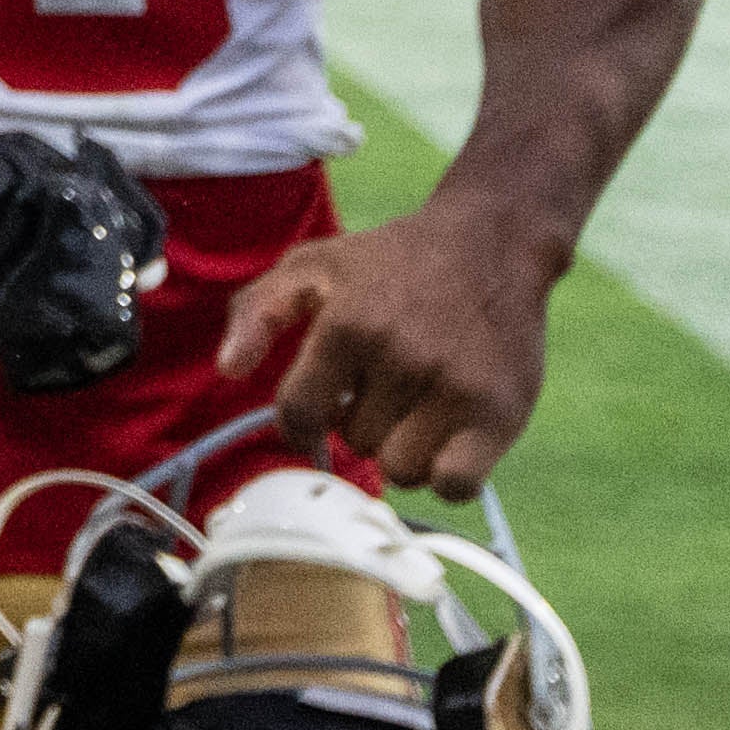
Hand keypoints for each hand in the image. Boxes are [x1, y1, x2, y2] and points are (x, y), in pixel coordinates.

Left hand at [207, 204, 565, 491]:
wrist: (491, 243)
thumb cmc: (394, 261)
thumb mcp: (313, 264)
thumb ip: (257, 310)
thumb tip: (228, 369)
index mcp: (347, 324)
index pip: (297, 414)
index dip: (301, 424)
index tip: (318, 416)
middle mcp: (400, 357)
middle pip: (355, 443)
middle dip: (364, 421)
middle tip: (387, 385)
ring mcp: (453, 388)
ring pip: (402, 471)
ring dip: (405, 449)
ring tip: (417, 407)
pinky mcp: (500, 412)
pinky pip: (454, 486)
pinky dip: (447, 475)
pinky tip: (448, 440)